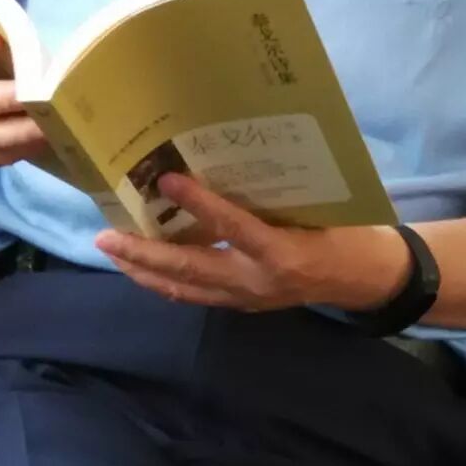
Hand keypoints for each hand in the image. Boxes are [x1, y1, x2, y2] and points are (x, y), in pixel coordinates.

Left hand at [95, 173, 411, 311]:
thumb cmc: (342, 230)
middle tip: (104, 236)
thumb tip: (222, 160)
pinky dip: (165, 281)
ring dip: (143, 271)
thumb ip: (269, 194)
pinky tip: (143, 268)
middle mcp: (256, 281)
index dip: (197, 203)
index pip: (231, 225)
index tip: (166, 178)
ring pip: (182, 287)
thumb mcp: (314, 206)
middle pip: (188, 269)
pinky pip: (194, 294)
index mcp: (280, 252)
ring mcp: (246, 298)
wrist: (361, 278)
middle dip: (142, 254)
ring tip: (112, 250)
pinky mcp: (241, 304)